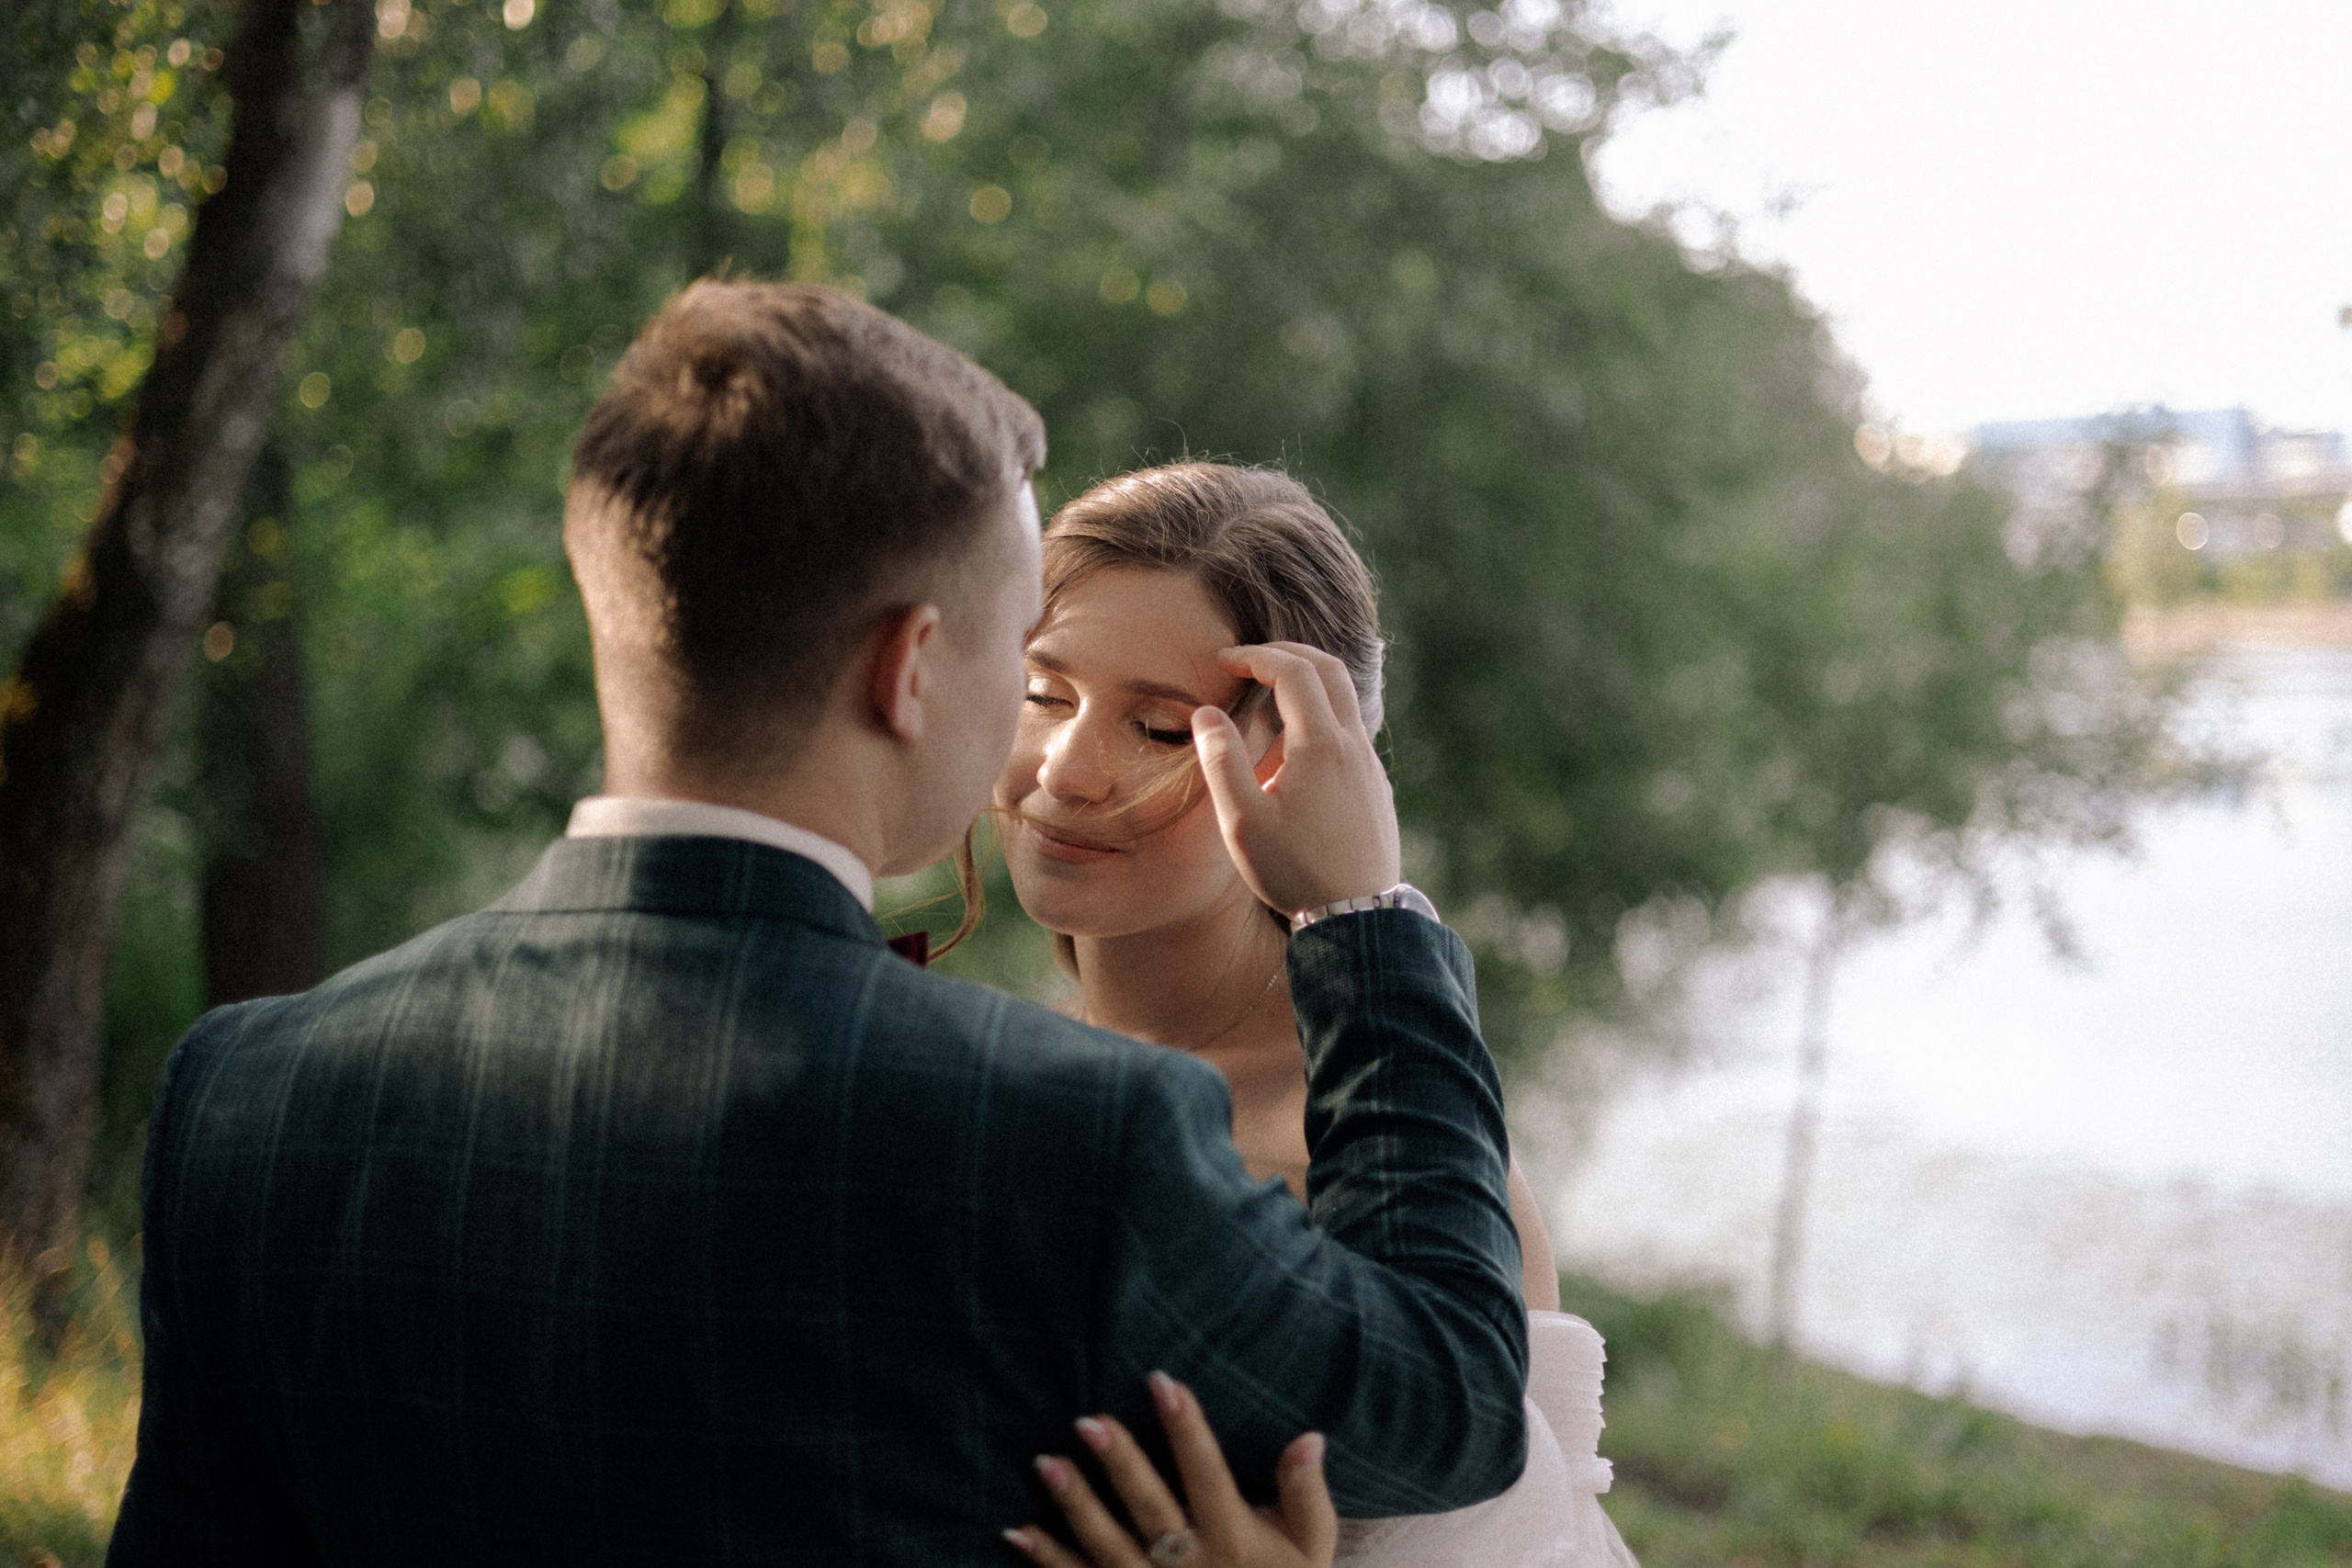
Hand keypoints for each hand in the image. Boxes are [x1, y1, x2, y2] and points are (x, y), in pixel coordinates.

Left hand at [1007, 1371, 1336, 1567]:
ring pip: (1108, 1546)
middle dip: (1120, 1464)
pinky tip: (1017, 1530)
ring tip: (1045, 1461)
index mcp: (1234, 1540)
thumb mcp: (1311, 1549)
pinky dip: (1048, 1558)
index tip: (1164, 1381)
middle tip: (1088, 1419)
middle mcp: (1191, 1565)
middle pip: (1150, 1508)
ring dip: (1076, 1505)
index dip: (1186, 1428)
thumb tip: (1310, 1436)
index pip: (1208, 1474)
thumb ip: (1307, 1495)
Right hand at [1191, 642, 1401, 916]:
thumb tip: (1207, 713)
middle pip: (1329, 668)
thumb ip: (1221, 762)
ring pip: (1345, 699)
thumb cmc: (1295, 872)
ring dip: (1308, 682)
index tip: (1225, 661)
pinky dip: (1322, 713)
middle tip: (1250, 658)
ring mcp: (1370, 766)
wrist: (1358, 917)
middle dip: (1287, 653)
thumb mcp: (1242, 822)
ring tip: (1269, 695)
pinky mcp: (1376, 787)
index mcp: (1321, 745)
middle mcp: (1354, 746)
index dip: (1255, 656)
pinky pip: (1351, 730)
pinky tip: (1295, 745)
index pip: (1292, 671)